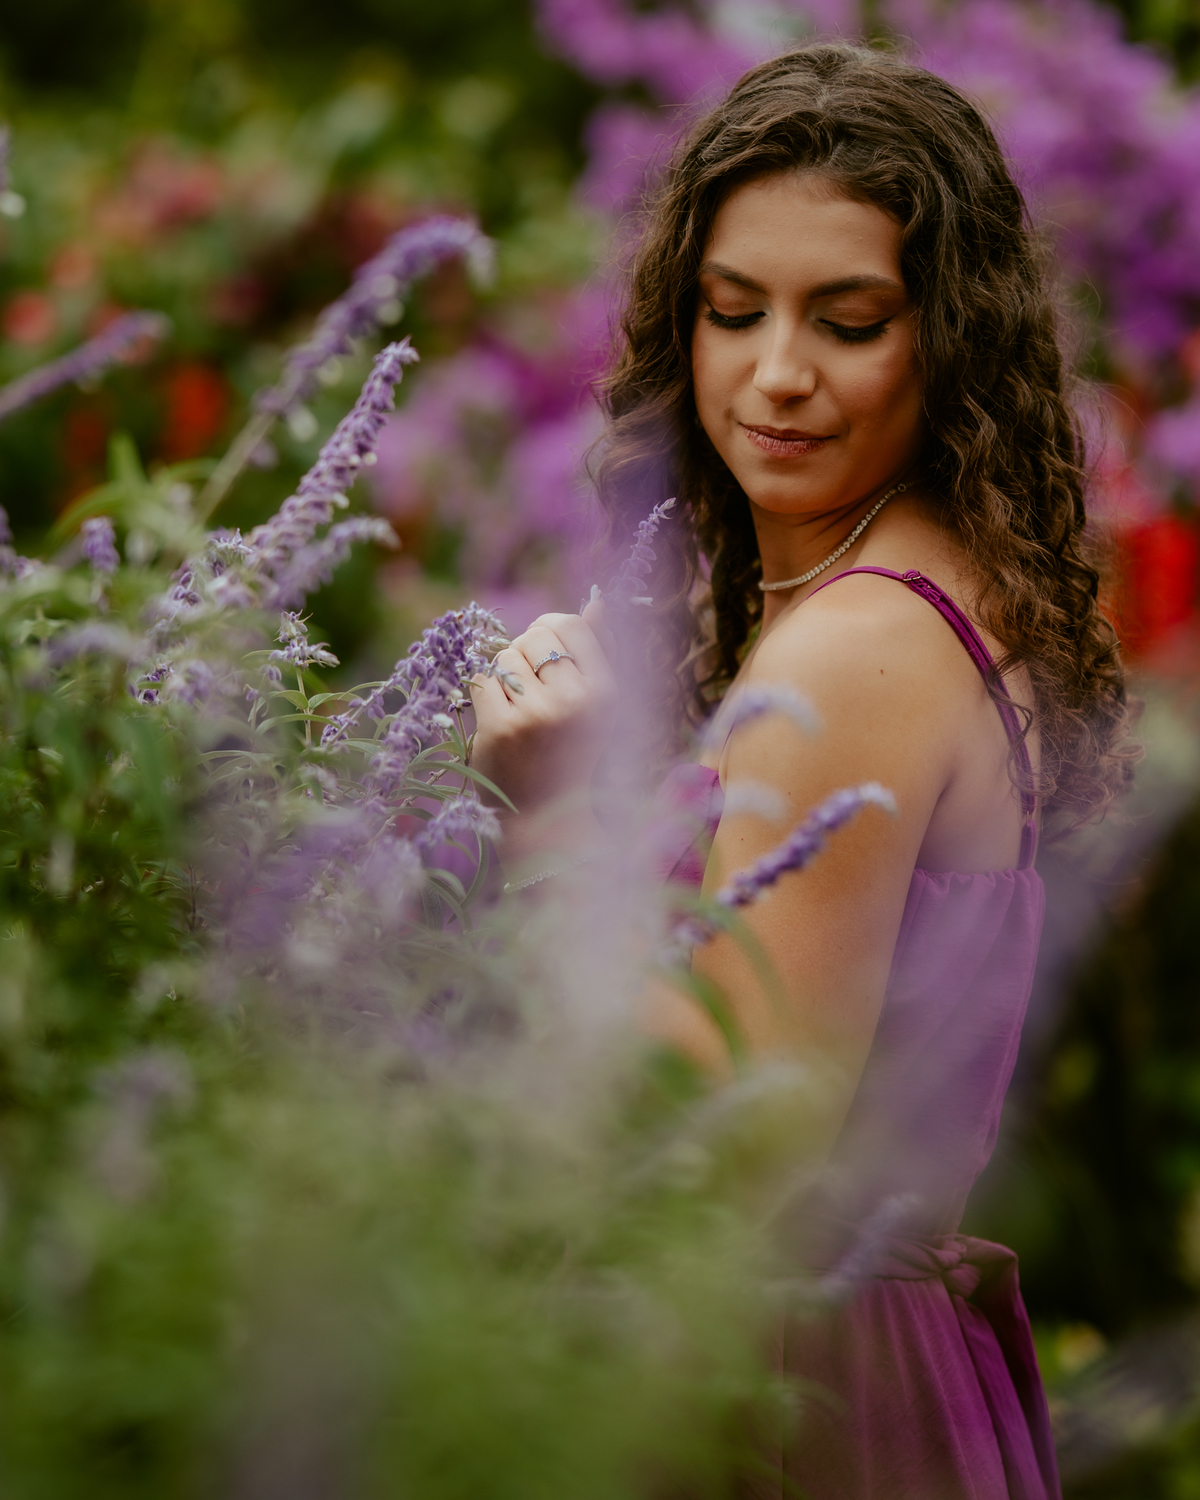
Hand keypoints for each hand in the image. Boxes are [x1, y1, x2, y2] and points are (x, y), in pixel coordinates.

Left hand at [468, 597, 616, 838]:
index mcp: (606, 691)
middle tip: (529, 689)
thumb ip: (598, 652)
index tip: (545, 655)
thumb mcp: (597, 707)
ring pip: (504, 658)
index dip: (550, 631)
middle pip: (534, 636)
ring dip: (503, 678)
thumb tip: (597, 601)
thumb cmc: (570, 755)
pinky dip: (484, 697)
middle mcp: (576, 700)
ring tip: (517, 710)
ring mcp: (536, 714)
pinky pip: (481, 680)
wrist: (544, 818)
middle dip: (524, 653)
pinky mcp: (501, 728)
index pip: (572, 624)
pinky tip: (498, 721)